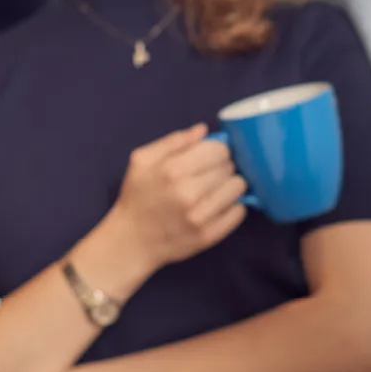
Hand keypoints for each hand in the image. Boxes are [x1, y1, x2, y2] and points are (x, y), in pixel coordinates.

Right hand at [108, 124, 247, 268]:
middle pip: (229, 167)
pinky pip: (239, 212)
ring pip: (238, 188)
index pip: (219, 150)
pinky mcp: (209, 236)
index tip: (211, 157)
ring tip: (217, 189)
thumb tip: (202, 130)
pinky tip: (219, 205)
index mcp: (172, 170)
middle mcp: (188, 193)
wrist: (131, 241)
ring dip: (231, 185)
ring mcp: (200, 217)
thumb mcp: (142, 161)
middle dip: (224, 167)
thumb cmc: (137, 197)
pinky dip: (233, 206)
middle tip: (211, 175)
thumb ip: (173, 141)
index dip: (218, 150)